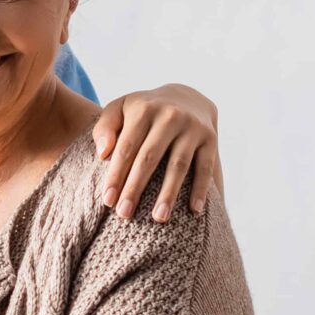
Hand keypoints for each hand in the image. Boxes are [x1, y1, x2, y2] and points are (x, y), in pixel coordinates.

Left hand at [92, 85, 222, 220]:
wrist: (187, 97)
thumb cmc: (144, 112)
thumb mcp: (120, 108)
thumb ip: (105, 127)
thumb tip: (103, 153)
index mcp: (144, 109)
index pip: (126, 147)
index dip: (116, 174)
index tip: (108, 200)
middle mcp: (169, 116)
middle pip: (149, 157)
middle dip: (135, 187)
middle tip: (125, 214)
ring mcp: (192, 127)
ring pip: (178, 165)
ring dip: (168, 193)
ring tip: (159, 218)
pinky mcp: (211, 138)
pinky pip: (205, 167)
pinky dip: (201, 189)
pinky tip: (194, 210)